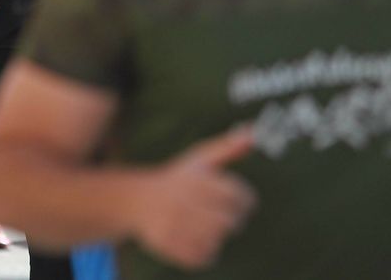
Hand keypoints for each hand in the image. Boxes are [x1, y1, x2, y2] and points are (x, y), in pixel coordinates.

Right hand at [130, 127, 257, 270]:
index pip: (240, 197)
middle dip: (229, 220)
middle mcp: (182, 199)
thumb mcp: (200, 160)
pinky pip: (201, 257)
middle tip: (218, 214)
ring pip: (216, 241)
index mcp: (195, 178)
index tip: (235, 200)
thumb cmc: (177, 180)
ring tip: (204, 227)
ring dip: (215, 237)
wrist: (136, 201)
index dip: (244, 200)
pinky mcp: (165, 241)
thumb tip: (253, 132)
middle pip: (230, 222)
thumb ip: (228, 148)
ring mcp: (172, 221)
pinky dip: (203, 254)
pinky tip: (194, 240)